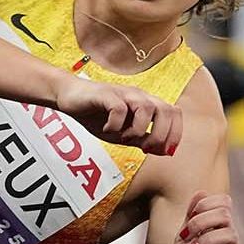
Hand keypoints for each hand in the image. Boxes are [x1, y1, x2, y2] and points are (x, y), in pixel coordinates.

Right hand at [54, 76, 182, 154]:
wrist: (68, 96)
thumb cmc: (95, 115)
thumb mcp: (122, 133)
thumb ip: (142, 140)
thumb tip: (164, 150)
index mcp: (146, 103)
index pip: (174, 113)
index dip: (175, 133)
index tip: (165, 150)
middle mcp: (138, 95)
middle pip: (166, 109)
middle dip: (160, 134)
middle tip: (145, 148)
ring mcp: (122, 93)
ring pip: (146, 108)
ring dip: (138, 129)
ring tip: (124, 138)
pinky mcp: (105, 94)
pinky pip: (118, 108)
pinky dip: (116, 124)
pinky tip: (107, 129)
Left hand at [171, 192, 241, 243]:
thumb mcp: (183, 240)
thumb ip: (190, 218)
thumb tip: (200, 191)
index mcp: (216, 229)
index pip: (224, 203)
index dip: (207, 203)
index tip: (189, 215)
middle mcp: (228, 240)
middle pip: (226, 215)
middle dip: (202, 220)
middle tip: (187, 234)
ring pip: (231, 234)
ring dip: (206, 239)